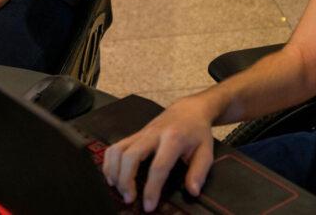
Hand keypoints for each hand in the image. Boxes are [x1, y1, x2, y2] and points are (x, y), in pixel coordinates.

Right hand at [102, 96, 216, 211]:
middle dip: (126, 180)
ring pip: (118, 150)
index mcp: (174, 138)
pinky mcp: (134, 134)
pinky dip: (109, 163)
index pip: (158, 166)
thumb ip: (199, 172)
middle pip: (131, 156)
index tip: (148, 206)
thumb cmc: (197, 132)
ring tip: (119, 190)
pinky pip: (115, 147)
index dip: (151, 188)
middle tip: (129, 199)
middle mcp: (153, 134)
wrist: (188, 110)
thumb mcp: (206, 151)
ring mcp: (141, 133)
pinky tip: (112, 178)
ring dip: (114, 172)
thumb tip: (192, 192)